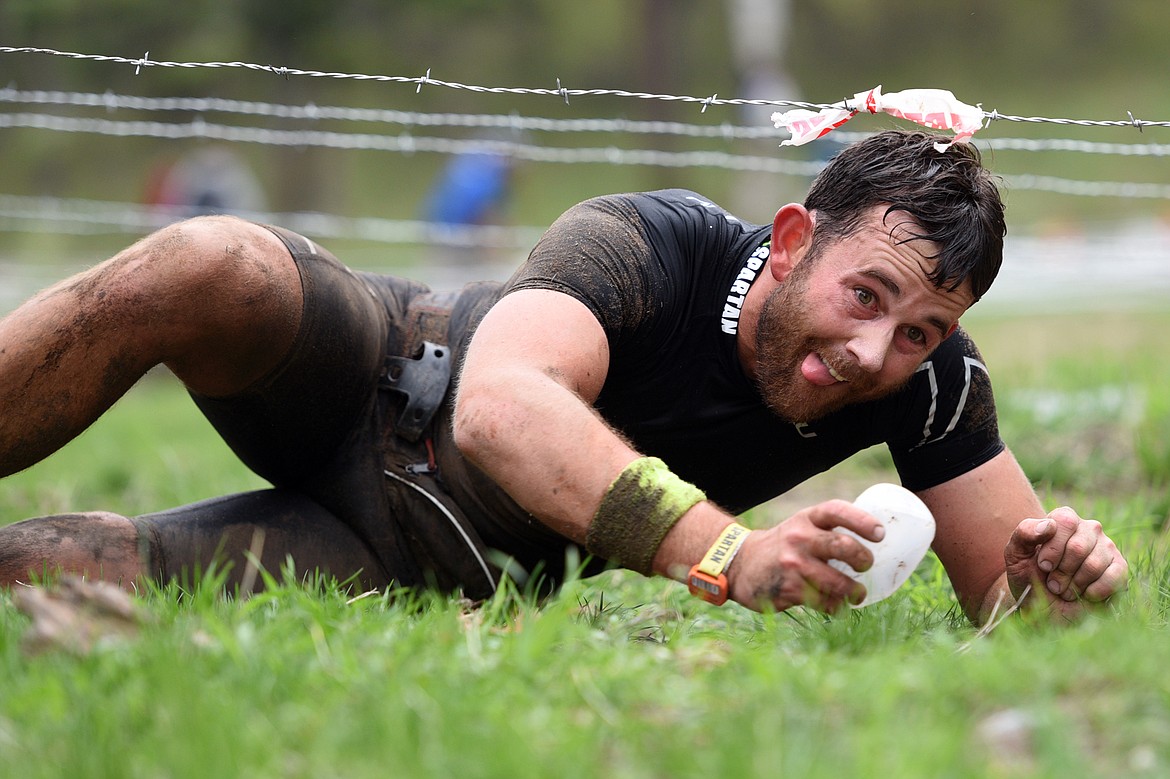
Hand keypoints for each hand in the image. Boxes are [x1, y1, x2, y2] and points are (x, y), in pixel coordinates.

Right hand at [728, 500, 885, 612]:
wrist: (740, 564)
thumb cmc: (782, 545)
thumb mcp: (800, 527)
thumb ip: (827, 531)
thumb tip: (871, 544)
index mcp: (806, 519)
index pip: (837, 512)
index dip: (863, 521)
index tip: (880, 534)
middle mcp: (799, 538)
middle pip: (843, 546)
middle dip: (863, 559)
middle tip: (865, 566)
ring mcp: (793, 565)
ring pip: (838, 582)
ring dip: (855, 591)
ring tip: (858, 594)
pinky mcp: (789, 589)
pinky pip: (825, 602)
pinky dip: (836, 607)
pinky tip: (837, 605)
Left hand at [1004, 506, 1127, 617]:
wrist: (1045, 610)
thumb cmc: (1030, 579)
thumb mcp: (1015, 556)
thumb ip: (1024, 534)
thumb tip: (1049, 525)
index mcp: (1063, 519)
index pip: (1064, 522)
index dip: (1052, 549)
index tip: (1043, 566)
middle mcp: (1088, 529)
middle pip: (1078, 547)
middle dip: (1061, 571)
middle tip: (1053, 582)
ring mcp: (1107, 548)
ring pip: (1094, 564)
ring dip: (1074, 584)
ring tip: (1066, 589)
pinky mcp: (1120, 568)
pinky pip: (1114, 577)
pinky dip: (1094, 592)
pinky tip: (1085, 594)